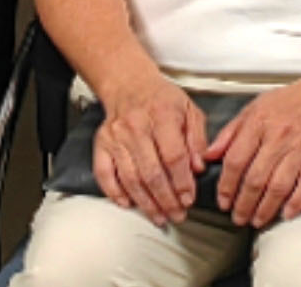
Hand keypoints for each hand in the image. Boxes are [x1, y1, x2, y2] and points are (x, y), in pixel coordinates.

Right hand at [89, 74, 210, 225]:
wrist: (129, 84)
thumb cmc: (162, 99)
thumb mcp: (190, 110)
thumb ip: (198, 139)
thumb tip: (199, 167)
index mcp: (162, 115)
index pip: (173, 156)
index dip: (182, 182)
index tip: (189, 198)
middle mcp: (136, 126)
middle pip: (152, 172)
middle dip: (166, 200)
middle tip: (177, 215)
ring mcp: (116, 136)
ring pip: (130, 178)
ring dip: (146, 203)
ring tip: (159, 217)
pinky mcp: (101, 144)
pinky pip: (104, 174)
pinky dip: (115, 192)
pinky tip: (128, 204)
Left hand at [209, 67, 300, 227]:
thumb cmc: (293, 99)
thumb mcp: (255, 106)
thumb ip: (230, 132)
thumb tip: (210, 154)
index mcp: (259, 122)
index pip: (235, 160)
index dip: (226, 185)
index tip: (223, 200)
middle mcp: (279, 136)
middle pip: (256, 178)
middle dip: (244, 204)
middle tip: (238, 217)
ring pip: (279, 185)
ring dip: (266, 208)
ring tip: (257, 220)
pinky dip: (297, 201)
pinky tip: (287, 213)